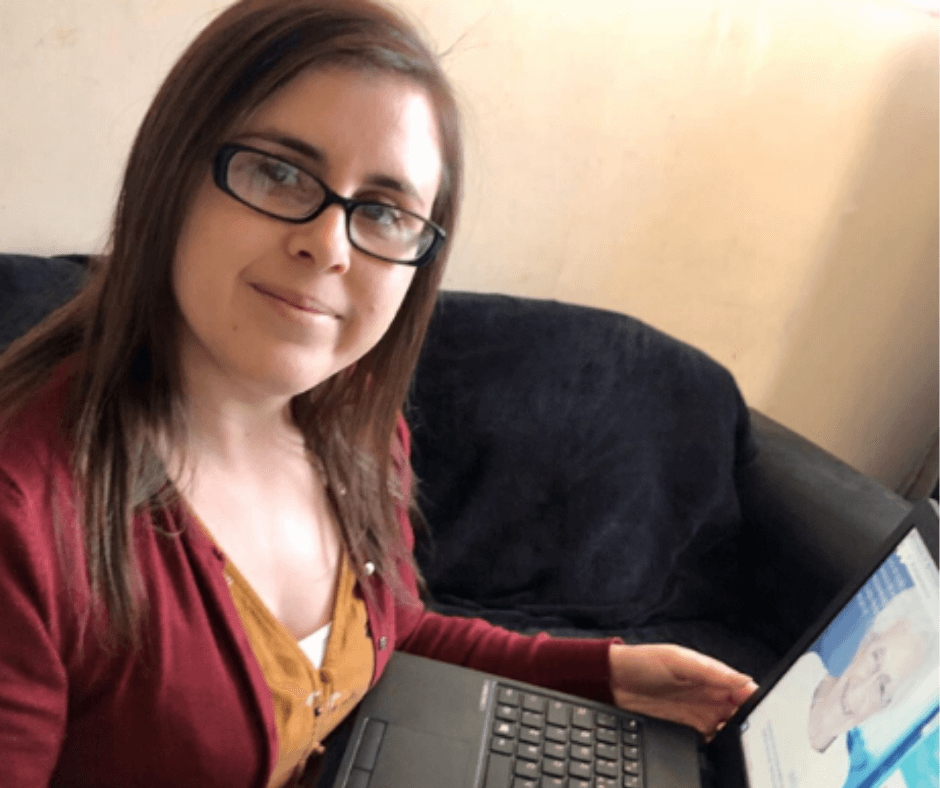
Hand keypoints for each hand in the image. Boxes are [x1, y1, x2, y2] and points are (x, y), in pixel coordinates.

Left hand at [609, 643, 756, 740]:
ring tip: (739, 740)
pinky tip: (720, 747)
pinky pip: (710, 741)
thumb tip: (743, 679)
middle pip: (741, 712)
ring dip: (736, 735)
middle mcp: (709, 695)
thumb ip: (710, 670)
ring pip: (728, 729)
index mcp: (711, 675)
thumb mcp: (677, 660)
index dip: (756, 700)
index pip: (744, 689)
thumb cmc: (643, 662)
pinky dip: (718, 745)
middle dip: (750, 722)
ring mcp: (699, 714)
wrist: (612, 682)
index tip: (763, 712)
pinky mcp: (686, 730)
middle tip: (752, 731)